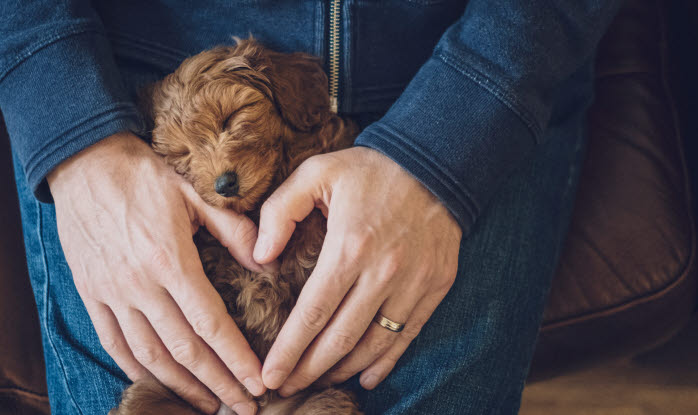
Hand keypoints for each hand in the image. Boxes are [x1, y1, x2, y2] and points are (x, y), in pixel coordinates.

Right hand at [48, 132, 267, 414]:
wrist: (85, 162)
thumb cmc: (146, 175)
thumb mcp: (197, 194)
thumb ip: (234, 231)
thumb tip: (267, 265)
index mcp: (170, 260)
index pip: (210, 323)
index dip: (236, 359)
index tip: (258, 383)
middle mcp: (139, 284)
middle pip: (184, 349)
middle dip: (218, 383)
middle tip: (245, 407)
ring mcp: (111, 292)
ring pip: (149, 354)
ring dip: (182, 385)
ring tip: (209, 404)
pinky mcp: (90, 293)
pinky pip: (113, 342)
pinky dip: (137, 369)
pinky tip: (161, 382)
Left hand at [253, 146, 461, 394]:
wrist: (437, 162)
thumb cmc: (370, 170)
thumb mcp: (316, 172)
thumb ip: (280, 211)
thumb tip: (260, 256)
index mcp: (349, 247)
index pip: (312, 313)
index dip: (289, 350)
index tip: (270, 375)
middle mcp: (383, 272)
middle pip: (340, 338)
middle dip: (309, 370)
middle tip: (287, 388)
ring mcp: (414, 283)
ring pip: (374, 344)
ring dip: (343, 369)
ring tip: (318, 380)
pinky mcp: (436, 286)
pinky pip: (408, 334)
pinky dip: (386, 362)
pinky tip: (366, 377)